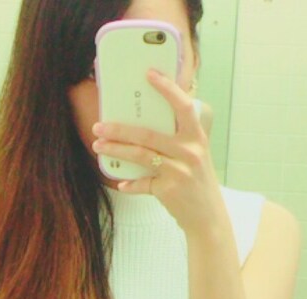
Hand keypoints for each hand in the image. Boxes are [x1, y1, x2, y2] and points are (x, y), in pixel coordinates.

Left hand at [91, 68, 225, 236]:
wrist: (208, 216)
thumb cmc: (197, 181)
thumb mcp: (196, 155)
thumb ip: (177, 139)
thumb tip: (143, 123)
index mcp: (197, 137)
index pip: (182, 106)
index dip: (166, 88)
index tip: (149, 74)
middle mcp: (189, 151)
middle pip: (148, 134)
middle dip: (119, 129)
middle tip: (99, 125)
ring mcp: (179, 171)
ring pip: (140, 155)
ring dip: (116, 150)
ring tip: (98, 145)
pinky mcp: (169, 190)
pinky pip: (142, 184)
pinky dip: (130, 184)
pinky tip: (121, 183)